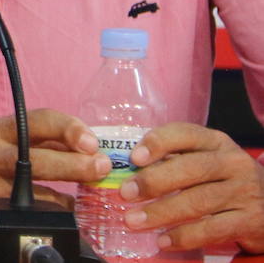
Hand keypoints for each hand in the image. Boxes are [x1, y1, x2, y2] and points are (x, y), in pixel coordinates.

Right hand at [0, 108, 109, 227]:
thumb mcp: (0, 136)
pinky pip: (33, 216)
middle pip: (42, 160)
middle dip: (78, 165)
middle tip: (101, 167)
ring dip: (71, 198)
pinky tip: (61, 212)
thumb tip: (86, 145)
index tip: (91, 141)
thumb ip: (39, 138)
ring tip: (83, 196)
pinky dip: (53, 214)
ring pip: (41, 195)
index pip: (38, 121)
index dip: (69, 129)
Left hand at [120, 122, 263, 252]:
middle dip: (154, 181)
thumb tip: (127, 168)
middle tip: (125, 193)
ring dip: (162, 212)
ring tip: (133, 221)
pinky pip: (212, 229)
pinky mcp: (250, 220)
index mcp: (216, 142)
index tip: (134, 157)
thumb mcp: (206, 160)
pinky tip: (163, 240)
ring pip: (198, 201)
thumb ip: (174, 159)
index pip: (185, 134)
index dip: (158, 143)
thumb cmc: (224, 179)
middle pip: (190, 169)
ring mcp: (244, 191)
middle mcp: (233, 163)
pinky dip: (184, 236)